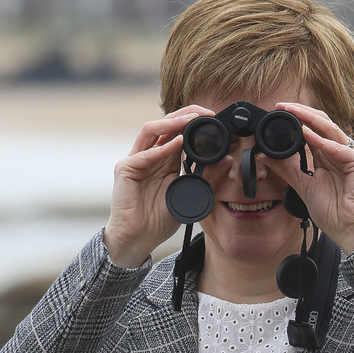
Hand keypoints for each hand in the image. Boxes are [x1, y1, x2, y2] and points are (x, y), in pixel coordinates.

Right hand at [104, 105, 213, 266]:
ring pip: (151, 130)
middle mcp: (148, 155)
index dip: (193, 121)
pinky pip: (143, 154)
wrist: (138, 239)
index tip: (213, 118)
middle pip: (164, 124)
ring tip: (192, 120)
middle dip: (185, 115)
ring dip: (172, 123)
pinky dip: (161, 148)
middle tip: (206, 113)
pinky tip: (177, 143)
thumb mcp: (190, 195)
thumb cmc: (158, 220)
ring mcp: (135, 160)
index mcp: (163, 159)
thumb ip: (207, 177)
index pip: (176, 130)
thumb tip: (228, 159)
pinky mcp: (125, 170)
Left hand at [260, 102, 353, 254]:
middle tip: (283, 106)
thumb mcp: (302, 185)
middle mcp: (340, 152)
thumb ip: (285, 169)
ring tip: (293, 112)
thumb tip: (264, 156)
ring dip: (310, 119)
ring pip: (330, 130)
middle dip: (302, 113)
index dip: (297, 119)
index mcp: (327, 156)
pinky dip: (322, 141)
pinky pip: (339, 148)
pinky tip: (308, 134)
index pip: (312, 130)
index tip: (278, 113)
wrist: (350, 229)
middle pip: (321, 124)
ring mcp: (351, 156)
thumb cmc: (332, 211)